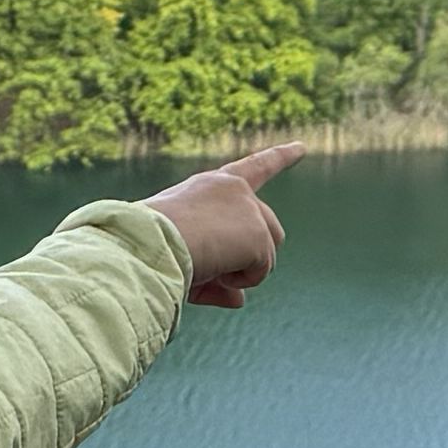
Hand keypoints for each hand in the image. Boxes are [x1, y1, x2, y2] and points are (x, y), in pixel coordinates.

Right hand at [149, 143, 301, 307]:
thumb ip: (215, 277)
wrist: (146, 243)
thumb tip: (239, 300)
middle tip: (218, 273)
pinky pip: (260, 272)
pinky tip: (213, 269)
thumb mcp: (185, 258)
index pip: (252, 168)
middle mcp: (235, 189)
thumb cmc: (151, 248)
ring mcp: (250, 209)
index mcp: (211, 185)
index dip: (280, 158)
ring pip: (267, 256)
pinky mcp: (258, 232)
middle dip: (257, 256)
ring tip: (205, 264)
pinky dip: (239, 280)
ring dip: (240, 271)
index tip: (302, 147)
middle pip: (271, 230)